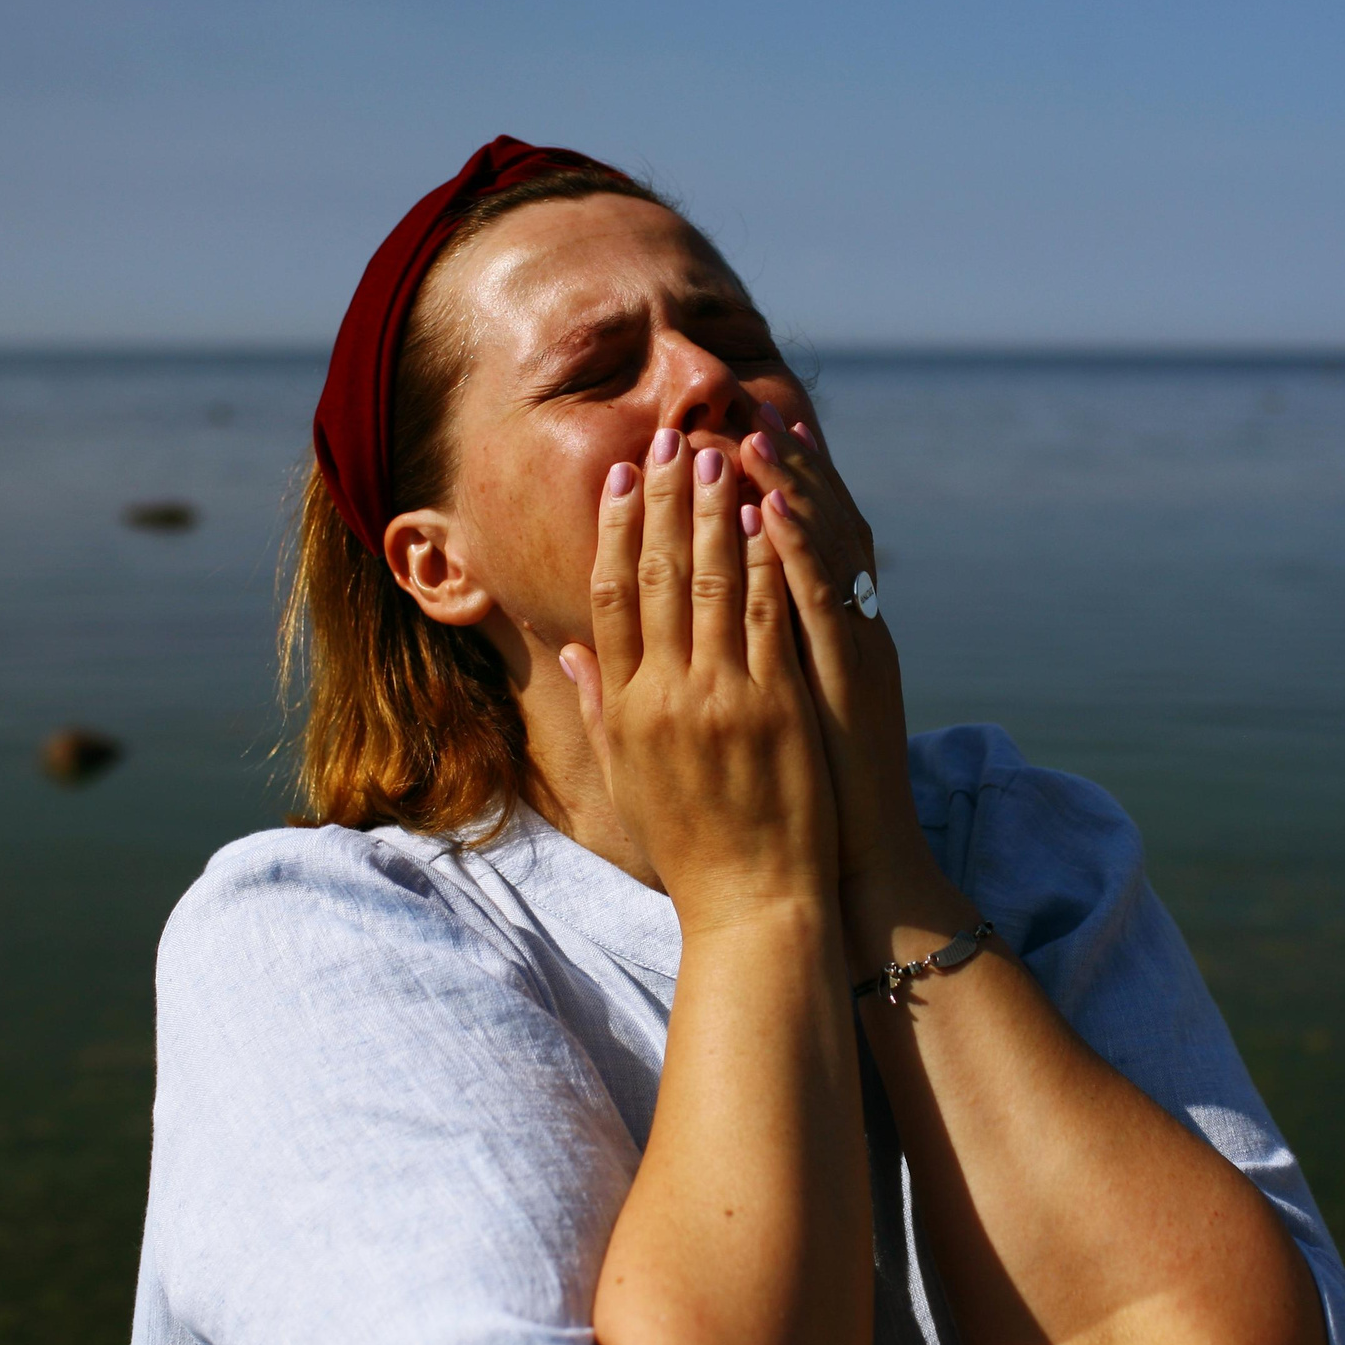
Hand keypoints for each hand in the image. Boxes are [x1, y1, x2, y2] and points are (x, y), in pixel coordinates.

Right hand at [560, 428, 838, 934]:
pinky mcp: (774, 707)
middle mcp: (663, 695)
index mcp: (625, 707)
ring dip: (715, 511)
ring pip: (711, 582)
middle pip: (656, 575)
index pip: (611, 596)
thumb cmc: (692, 847)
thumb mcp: (628, 778)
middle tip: (673, 439)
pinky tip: (770, 515)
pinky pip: (767, 617)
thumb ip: (600, 707)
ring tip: (721, 453)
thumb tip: (570, 651)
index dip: (615, 530)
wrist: (751, 905)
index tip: (624, 477)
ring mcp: (719, 698)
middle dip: (665, 500)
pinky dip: (766, 560)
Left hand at [736, 408, 957, 944]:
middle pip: (814, 532)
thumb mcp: (771, 724)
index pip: (794, 548)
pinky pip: (820, 602)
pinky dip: (795, 550)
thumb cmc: (804, 806)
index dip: (768, 492)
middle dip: (779, 472)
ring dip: (787, 489)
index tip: (733, 439)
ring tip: (753, 436)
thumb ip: (739, 669)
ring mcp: (851, 651)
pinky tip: (766, 509)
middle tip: (744, 412)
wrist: (855, 868)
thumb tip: (690, 631)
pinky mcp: (849, 678)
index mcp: (824, 640)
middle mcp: (847, 633)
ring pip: (820, 552)